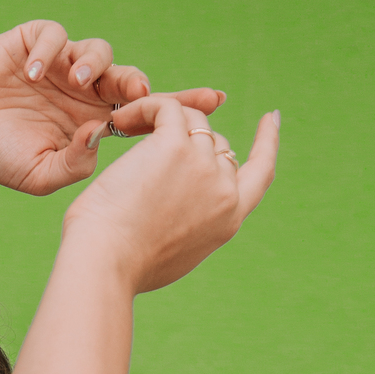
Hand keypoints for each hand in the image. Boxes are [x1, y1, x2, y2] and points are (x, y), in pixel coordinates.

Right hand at [0, 20, 225, 196]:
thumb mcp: (41, 175)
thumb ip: (75, 164)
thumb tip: (103, 137)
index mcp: (94, 124)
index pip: (146, 115)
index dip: (180, 104)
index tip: (216, 100)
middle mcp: (85, 92)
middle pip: (129, 79)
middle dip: (138, 84)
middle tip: (137, 94)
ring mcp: (62, 65)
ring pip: (98, 52)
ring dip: (93, 65)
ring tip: (75, 81)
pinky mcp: (34, 43)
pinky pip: (55, 36)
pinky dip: (49, 51)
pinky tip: (32, 74)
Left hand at [64, 96, 279, 291]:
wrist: (105, 265)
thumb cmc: (122, 267)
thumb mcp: (172, 256)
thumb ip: (190, 228)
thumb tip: (184, 214)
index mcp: (228, 220)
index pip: (260, 173)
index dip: (267, 142)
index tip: (269, 118)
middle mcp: (223, 191)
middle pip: (217, 144)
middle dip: (185, 139)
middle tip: (141, 140)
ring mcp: (203, 167)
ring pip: (192, 121)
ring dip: (160, 118)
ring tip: (122, 127)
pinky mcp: (175, 146)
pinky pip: (167, 108)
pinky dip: (145, 107)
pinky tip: (121, 119)